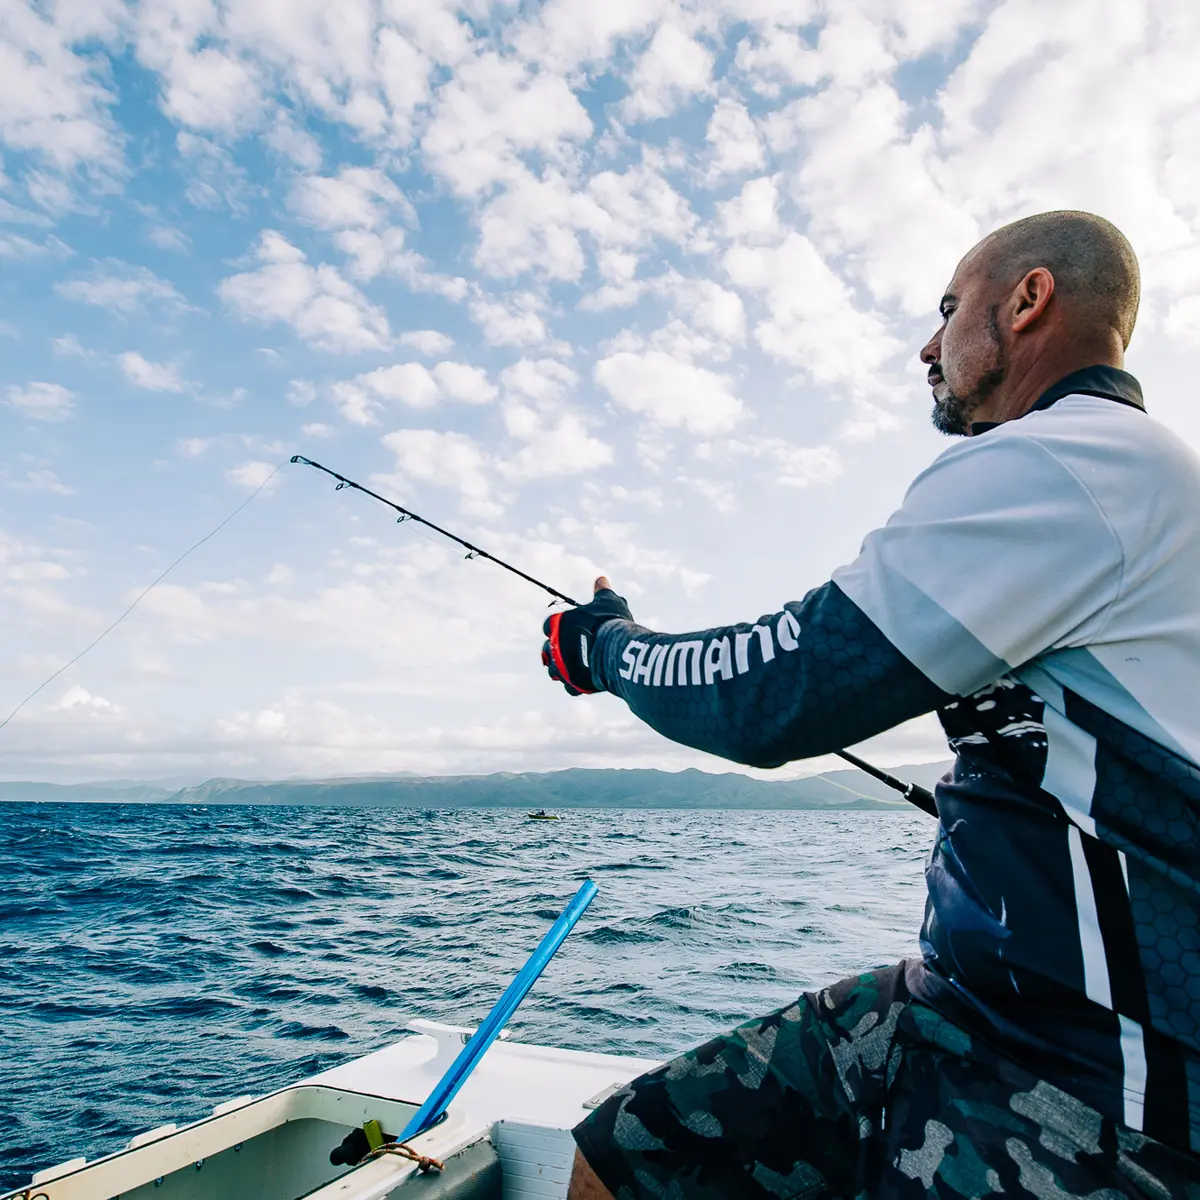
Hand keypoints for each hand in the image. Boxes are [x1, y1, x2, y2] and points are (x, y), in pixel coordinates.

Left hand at [542, 576, 632, 694]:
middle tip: (573, 650)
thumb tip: (601, 579)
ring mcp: (561, 666)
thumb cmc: (610, 623)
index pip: (549, 625)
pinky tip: (587, 680)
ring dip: (563, 668)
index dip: (559, 628)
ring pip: (554, 669)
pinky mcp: (571, 683)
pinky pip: (569, 686)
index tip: (571, 629)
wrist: (616, 650)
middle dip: (557, 649)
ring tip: (578, 667)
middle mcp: (554, 645)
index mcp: (558, 624)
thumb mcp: (609, 602)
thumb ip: (602, 592)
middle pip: (548, 649)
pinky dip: (576, 684)